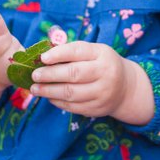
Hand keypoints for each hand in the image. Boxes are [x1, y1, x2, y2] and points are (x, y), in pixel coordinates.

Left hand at [30, 42, 153, 124]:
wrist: (126, 88)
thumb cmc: (102, 64)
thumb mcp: (94, 52)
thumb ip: (72, 51)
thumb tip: (43, 56)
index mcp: (102, 54)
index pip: (78, 51)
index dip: (58, 54)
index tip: (42, 58)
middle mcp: (105, 73)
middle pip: (73, 74)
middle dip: (50, 75)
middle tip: (34, 75)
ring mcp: (102, 93)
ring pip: (71, 93)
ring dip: (49, 91)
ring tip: (35, 89)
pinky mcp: (97, 109)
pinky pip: (73, 106)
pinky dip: (57, 102)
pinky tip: (48, 97)